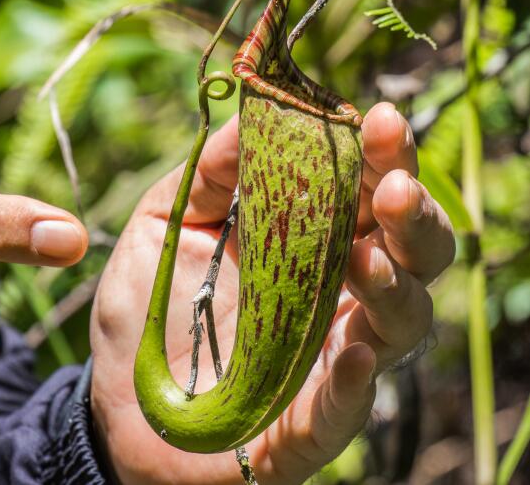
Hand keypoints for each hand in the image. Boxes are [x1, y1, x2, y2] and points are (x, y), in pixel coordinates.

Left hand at [90, 103, 454, 483]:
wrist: (122, 398)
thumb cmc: (150, 305)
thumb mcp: (166, 224)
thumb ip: (210, 174)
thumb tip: (253, 112)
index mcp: (307, 237)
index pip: (364, 189)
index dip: (378, 154)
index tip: (376, 118)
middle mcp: (334, 291)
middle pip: (408, 248)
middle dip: (411, 212)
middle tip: (393, 185)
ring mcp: (329, 355)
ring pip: (402, 320)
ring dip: (395, 286)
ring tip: (366, 259)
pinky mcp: (311, 420)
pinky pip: (350, 405)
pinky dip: (358, 382)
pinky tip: (353, 354)